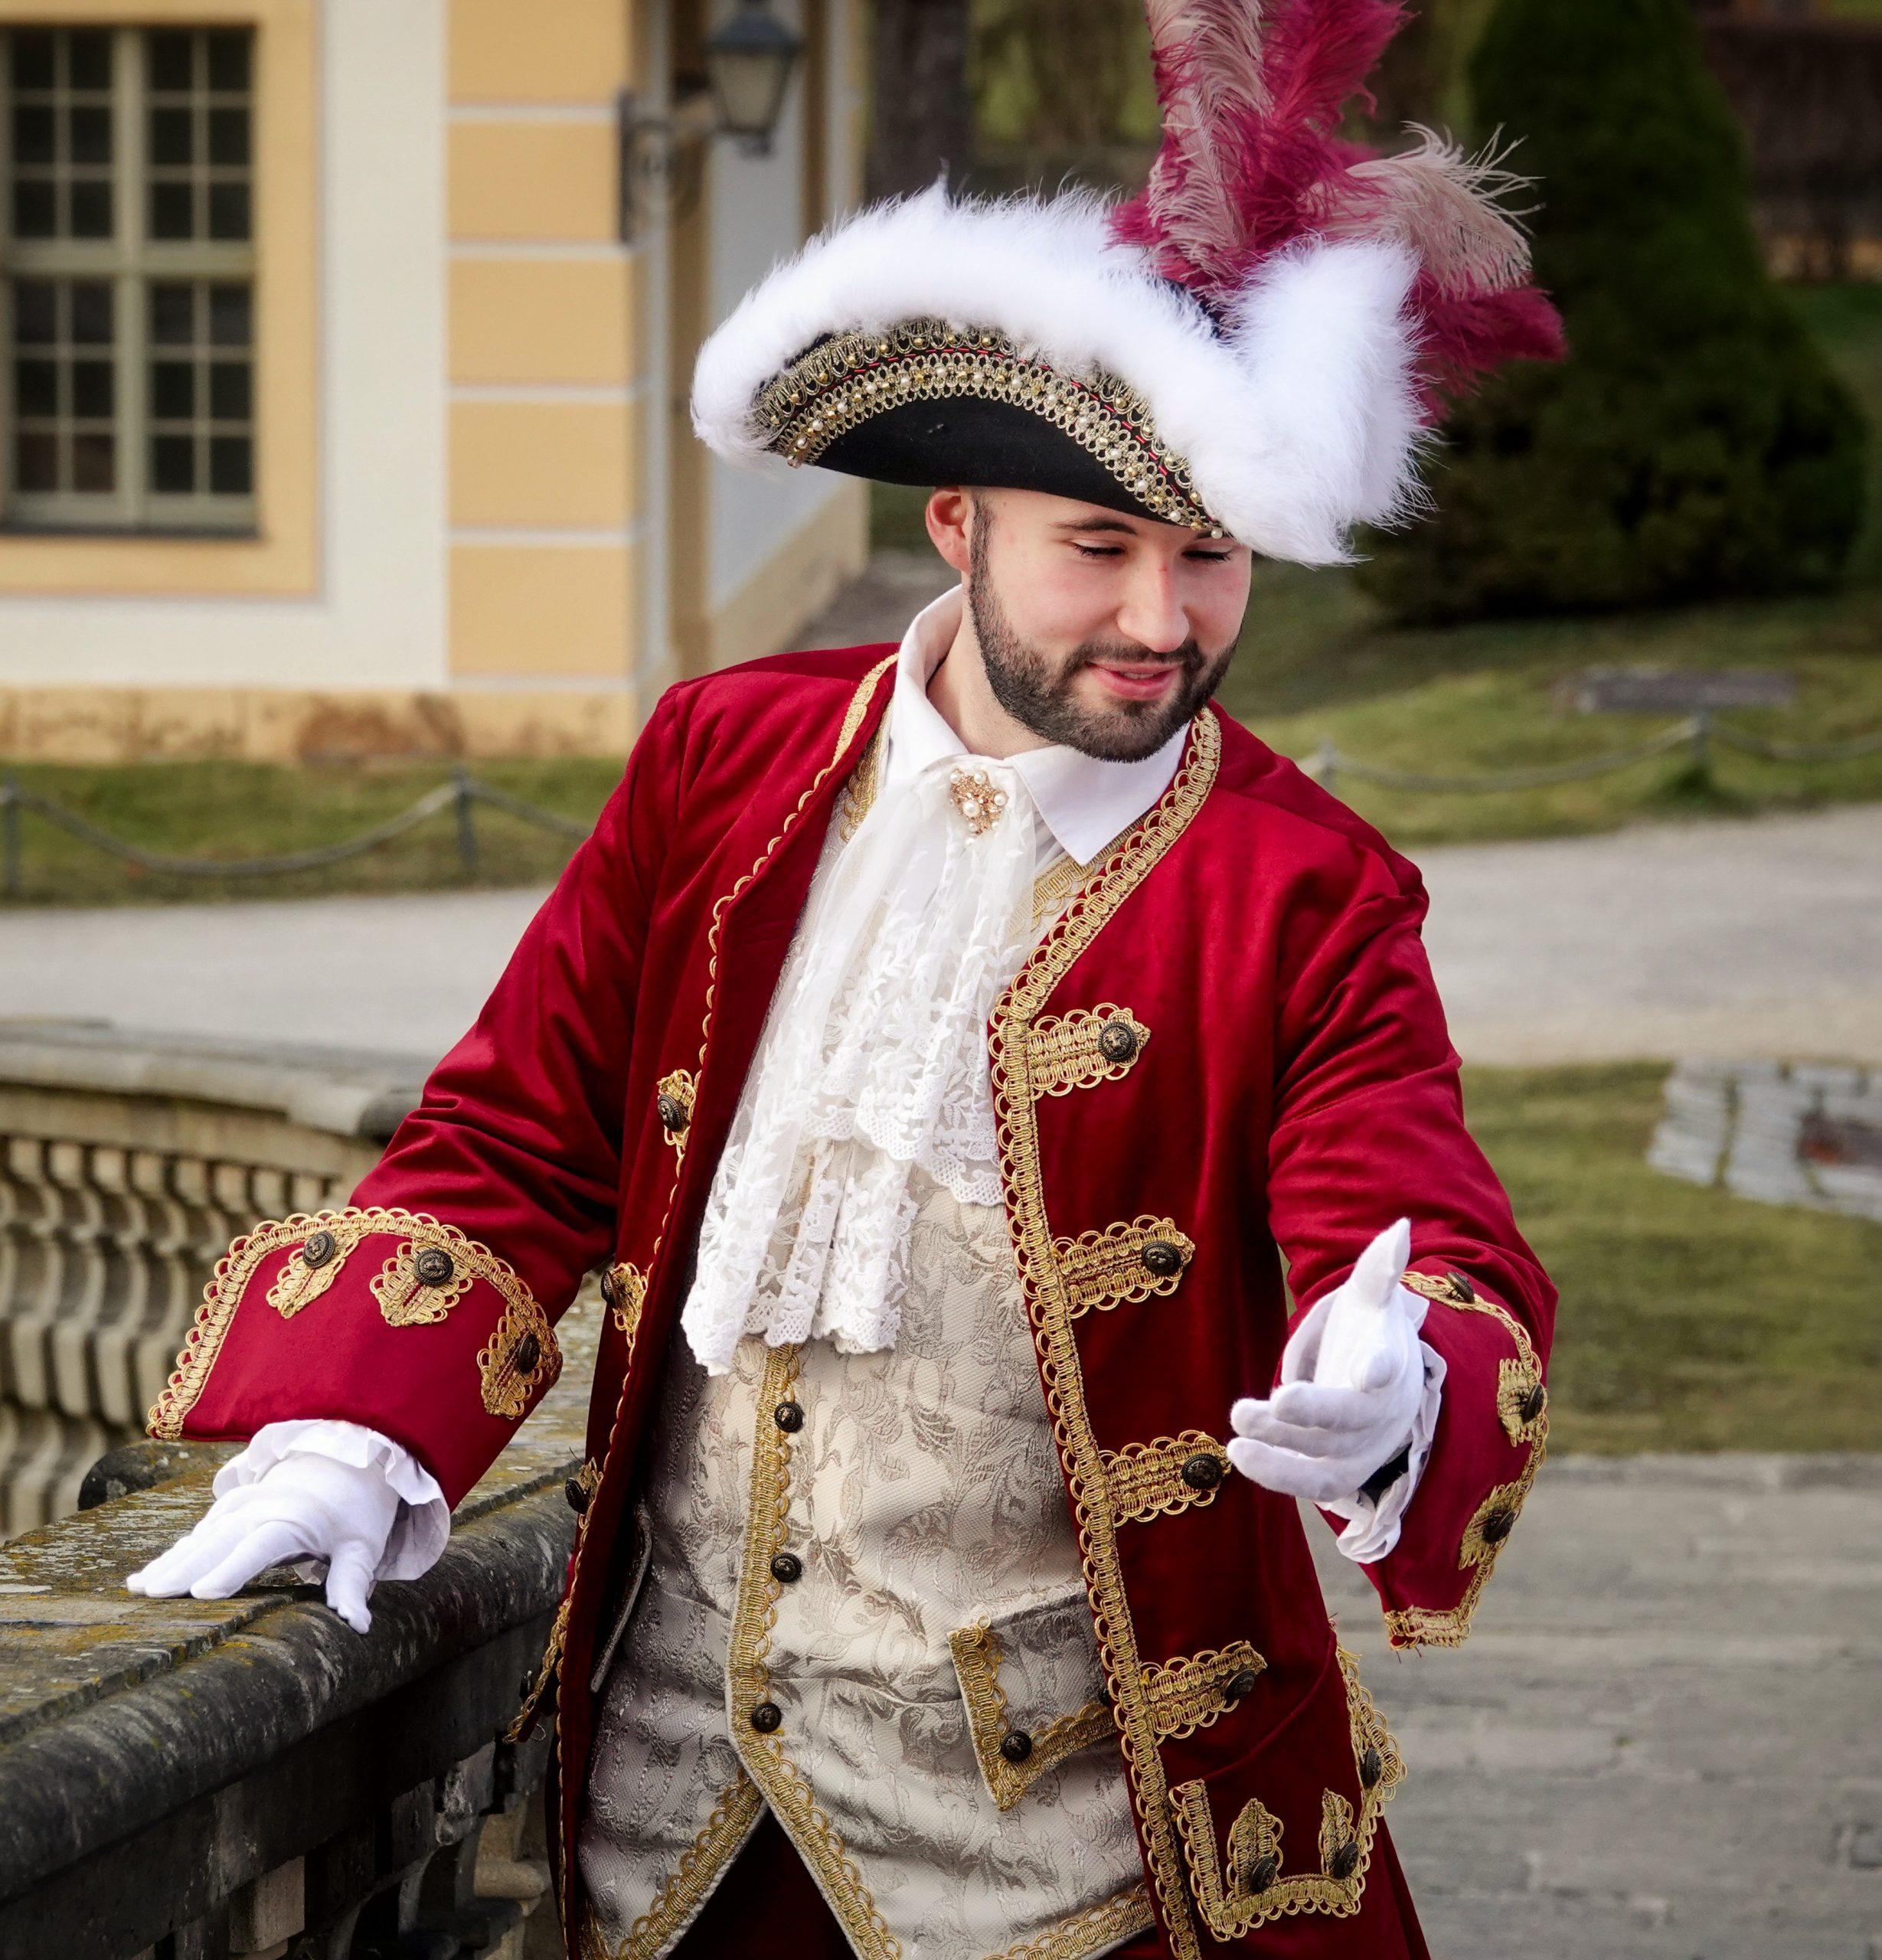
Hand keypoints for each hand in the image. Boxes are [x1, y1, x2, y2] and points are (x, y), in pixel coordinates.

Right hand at [126, 1447, 400, 1633]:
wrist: (345, 1459)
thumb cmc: (355, 1510)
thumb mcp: (363, 1546)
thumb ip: (353, 1583)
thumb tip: (357, 1624)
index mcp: (292, 1519)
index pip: (260, 1545)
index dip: (233, 1568)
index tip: (204, 1592)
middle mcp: (260, 1509)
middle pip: (218, 1542)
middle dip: (184, 1569)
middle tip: (152, 1596)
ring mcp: (240, 1507)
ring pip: (199, 1538)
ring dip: (169, 1563)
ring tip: (137, 1589)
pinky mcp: (229, 1510)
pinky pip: (197, 1535)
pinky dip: (173, 1555)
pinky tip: (145, 1577)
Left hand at [1227, 1219, 1427, 1504]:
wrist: (1384, 1386)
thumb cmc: (1371, 1333)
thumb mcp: (1373, 1297)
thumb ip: (1381, 1268)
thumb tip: (1400, 1227)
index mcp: (1390, 1362)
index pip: (1389, 1365)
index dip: (1382, 1366)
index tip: (1369, 1368)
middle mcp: (1381, 1412)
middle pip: (1351, 1419)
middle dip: (1314, 1413)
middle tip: (1271, 1401)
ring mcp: (1363, 1447)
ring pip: (1329, 1462)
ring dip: (1283, 1458)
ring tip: (1235, 1443)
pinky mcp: (1341, 1472)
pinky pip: (1313, 1485)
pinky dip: (1279, 1476)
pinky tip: (1240, 1456)